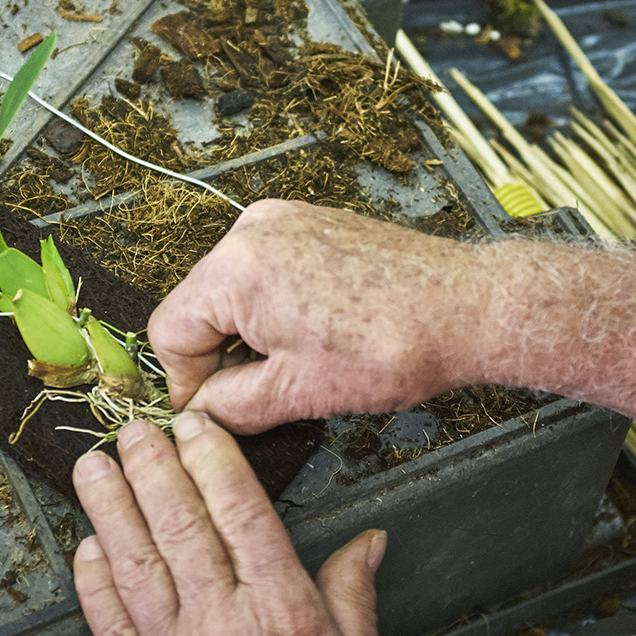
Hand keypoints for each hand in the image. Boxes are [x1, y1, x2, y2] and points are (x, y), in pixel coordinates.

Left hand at [72, 412, 417, 635]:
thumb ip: (352, 592)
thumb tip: (368, 540)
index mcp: (287, 615)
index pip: (241, 514)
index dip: (212, 461)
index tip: (195, 425)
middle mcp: (227, 633)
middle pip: (180, 530)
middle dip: (153, 471)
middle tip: (134, 430)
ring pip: (136, 570)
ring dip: (110, 512)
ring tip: (93, 468)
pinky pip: (113, 631)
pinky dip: (95, 586)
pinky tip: (89, 548)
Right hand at [148, 199, 488, 432]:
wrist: (466, 308)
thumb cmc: (393, 345)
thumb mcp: (297, 393)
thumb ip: (229, 406)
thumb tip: (198, 415)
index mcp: (235, 268)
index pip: (169, 332)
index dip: (185, 383)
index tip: (211, 413)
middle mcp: (251, 231)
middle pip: (198, 306)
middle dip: (221, 356)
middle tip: (262, 394)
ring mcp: (283, 220)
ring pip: (233, 290)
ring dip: (250, 334)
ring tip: (298, 364)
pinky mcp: (312, 222)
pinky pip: (267, 270)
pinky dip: (276, 308)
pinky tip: (316, 335)